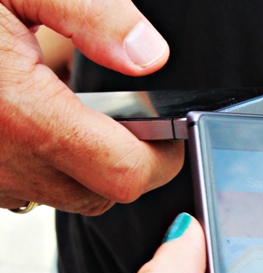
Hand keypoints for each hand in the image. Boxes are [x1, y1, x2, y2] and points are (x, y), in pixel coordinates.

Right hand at [0, 0, 183, 214]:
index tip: (173, 131)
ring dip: (88, 162)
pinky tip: (34, 113)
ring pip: (65, 193)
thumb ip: (90, 15)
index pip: (126, 173)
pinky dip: (48, 160)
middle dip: (131, 162)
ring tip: (75, 104)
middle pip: (102, 194)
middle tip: (133, 114)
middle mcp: (1, 160)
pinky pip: (27, 184)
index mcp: (22, 114)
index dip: (163, 158)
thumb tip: (149, 54)